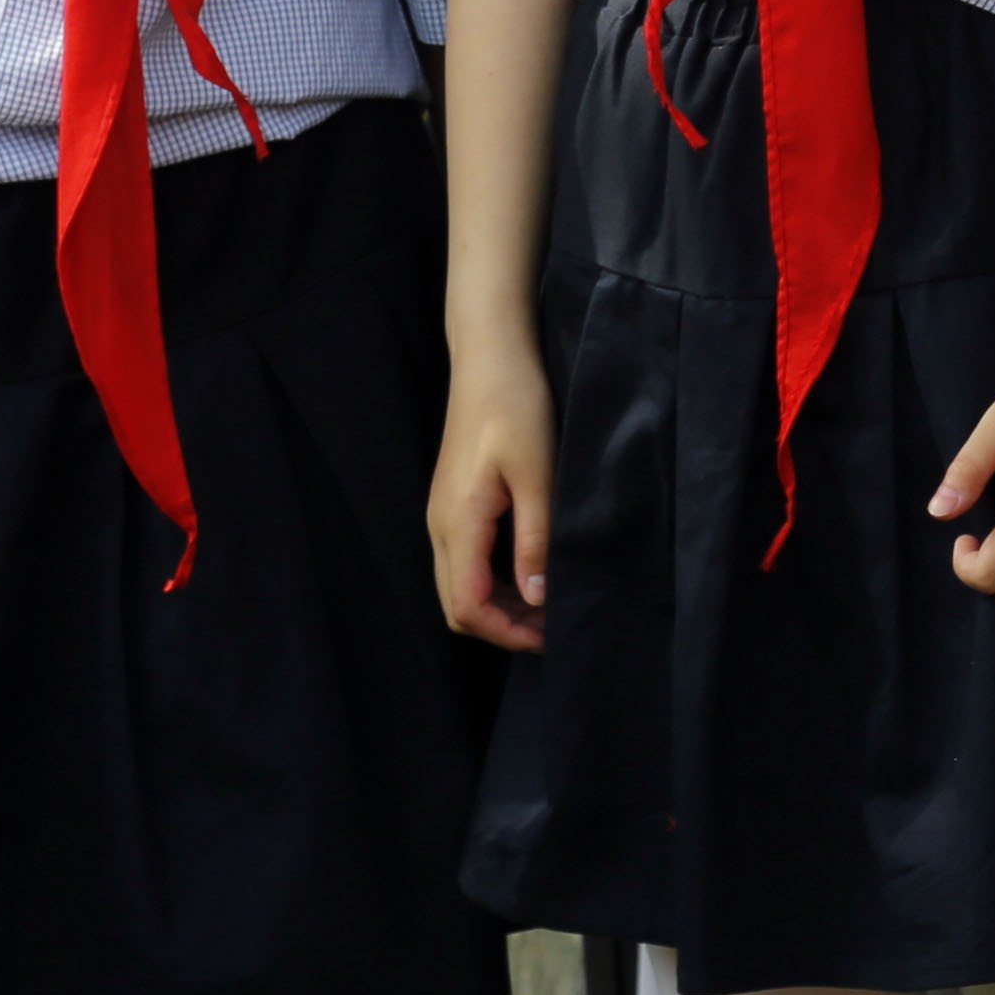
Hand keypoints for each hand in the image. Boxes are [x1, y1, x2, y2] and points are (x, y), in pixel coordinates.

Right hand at [430, 341, 555, 650]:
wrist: (490, 358)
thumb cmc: (516, 406)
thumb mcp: (538, 473)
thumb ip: (536, 539)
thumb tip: (538, 598)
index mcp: (457, 523)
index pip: (467, 607)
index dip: (507, 633)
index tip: (552, 635)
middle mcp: (439, 526)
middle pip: (457, 605)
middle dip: (503, 627)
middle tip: (555, 626)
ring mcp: (442, 516)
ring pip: (459, 586)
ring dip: (499, 606)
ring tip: (548, 605)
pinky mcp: (453, 504)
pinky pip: (464, 563)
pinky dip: (493, 582)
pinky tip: (530, 573)